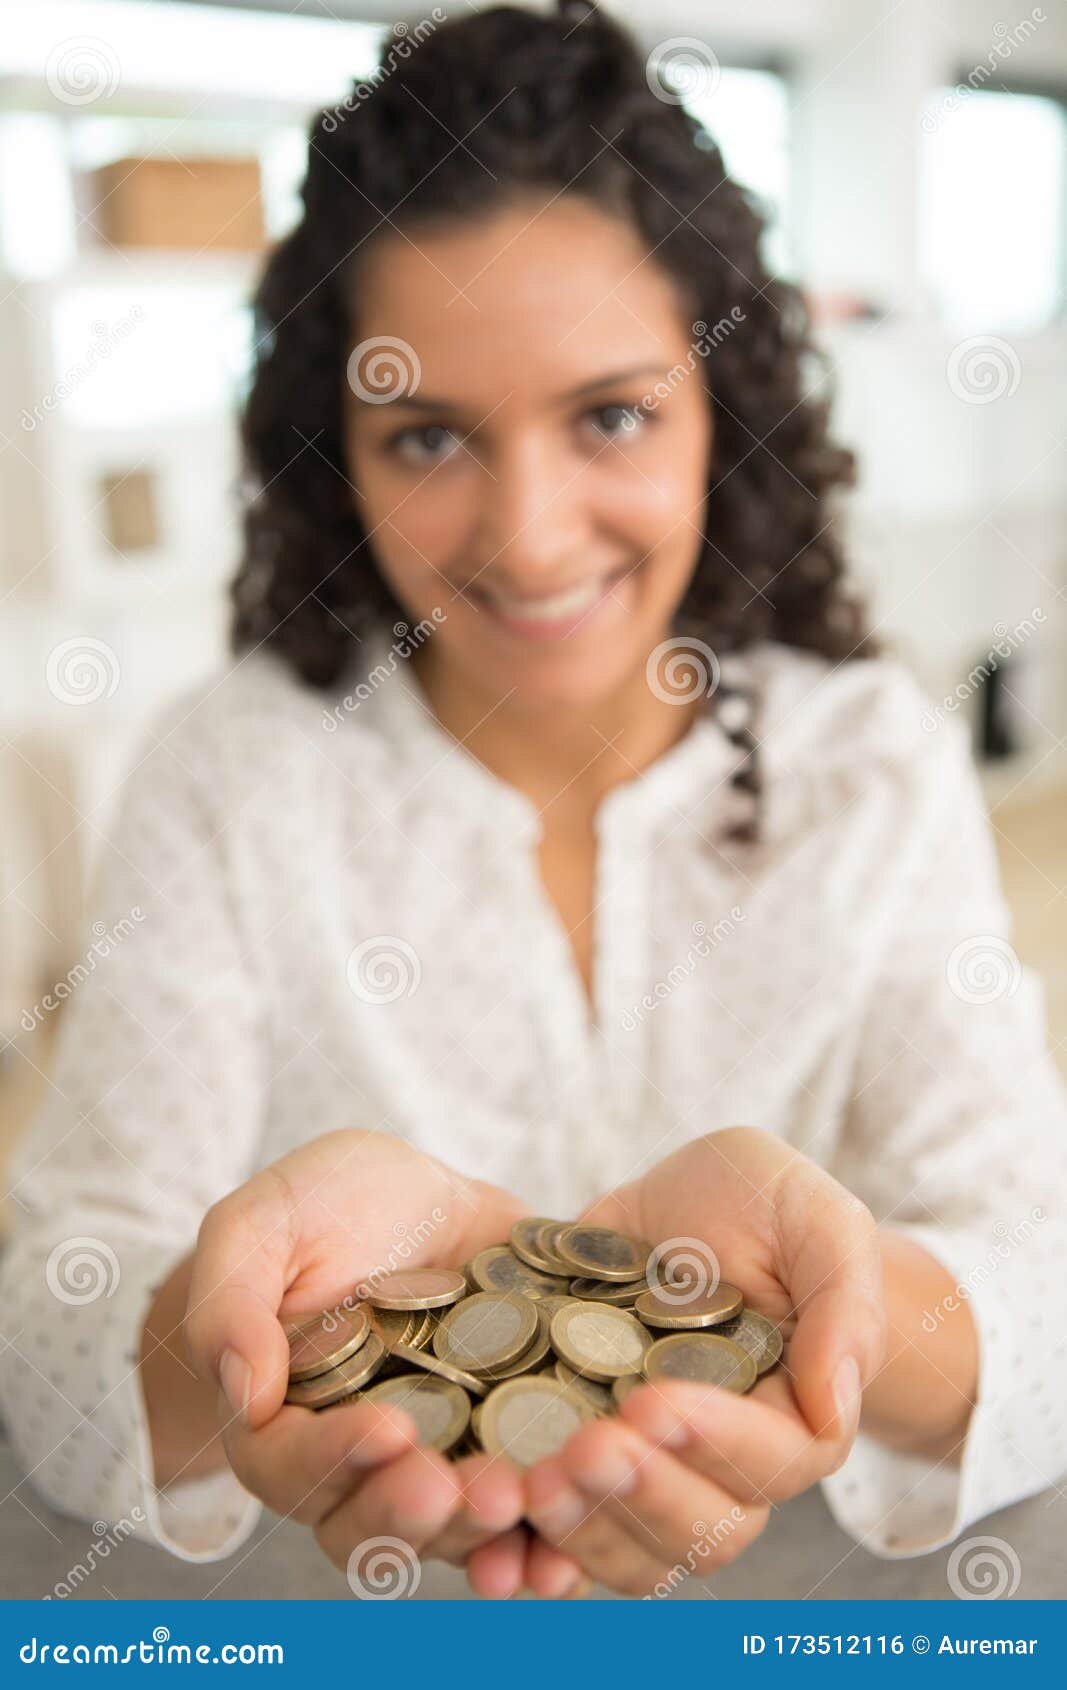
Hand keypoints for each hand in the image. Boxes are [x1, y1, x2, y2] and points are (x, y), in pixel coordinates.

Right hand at [183, 1129, 582, 1596]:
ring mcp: (436, 1466)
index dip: (334, 1459)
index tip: (385, 1429)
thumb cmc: (321, 1204)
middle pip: (373, 1523)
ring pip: (451, 1533)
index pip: (291, 1466)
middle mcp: (358, 1466)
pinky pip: (521, 1516)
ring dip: (486, 1534)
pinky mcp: (504, 1450)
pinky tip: (571, 1548)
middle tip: (468, 1489)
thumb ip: (233, 1301)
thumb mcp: (262, 1223)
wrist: (419, 1198)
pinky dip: (544, 1542)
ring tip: (526, 1503)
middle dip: (420, 1513)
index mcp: (282, 1423)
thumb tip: (242, 1394)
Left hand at [524, 1127, 886, 1595]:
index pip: (770, 1459)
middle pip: (699, 1527)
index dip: (713, 1441)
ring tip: (531, 1484)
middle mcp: (722, 1463)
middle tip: (583, 1450)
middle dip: (639, 1494)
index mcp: (794, 1415)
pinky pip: (563, 1533)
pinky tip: (494, 1539)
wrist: (687, 1201)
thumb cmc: (770, 1205)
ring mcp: (651, 1469)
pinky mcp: (582, 1454)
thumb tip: (835, 1409)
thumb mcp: (818, 1224)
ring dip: (583, 1529)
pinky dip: (529, 1549)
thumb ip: (842, 1310)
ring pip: (631, 1550)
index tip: (653, 1401)